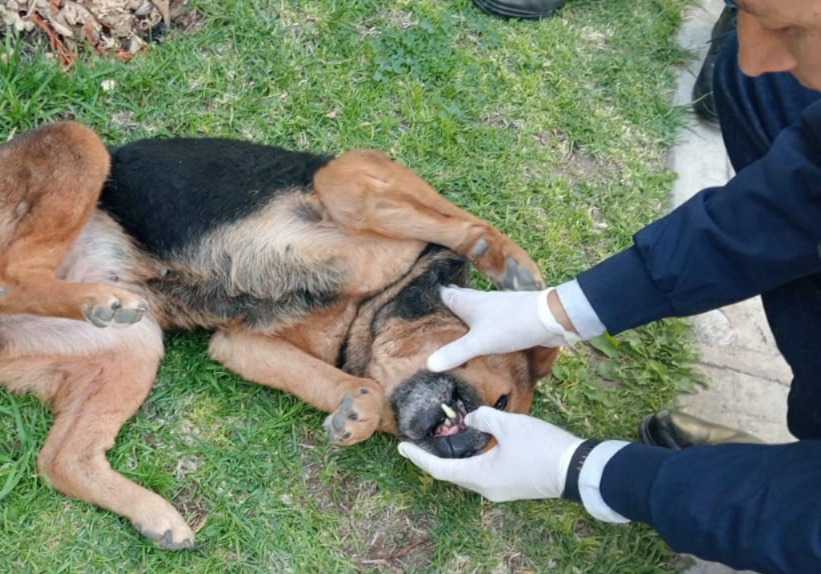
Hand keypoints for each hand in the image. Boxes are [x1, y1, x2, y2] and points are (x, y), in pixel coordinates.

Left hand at [398, 406, 584, 501]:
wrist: (575, 468)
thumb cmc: (541, 447)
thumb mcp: (509, 424)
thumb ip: (484, 418)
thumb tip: (472, 419)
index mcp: (480, 476)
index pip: (439, 469)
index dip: (419, 458)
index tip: (401, 447)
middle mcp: (486, 488)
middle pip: (451, 473)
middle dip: (434, 457)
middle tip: (419, 440)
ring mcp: (500, 490)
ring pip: (467, 474)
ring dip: (453, 458)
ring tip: (442, 439)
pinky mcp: (511, 485)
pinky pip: (482, 473)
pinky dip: (470, 460)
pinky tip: (471, 445)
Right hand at [426, 285, 580, 371]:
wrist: (549, 318)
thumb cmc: (511, 325)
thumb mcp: (479, 342)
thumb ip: (455, 353)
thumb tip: (429, 364)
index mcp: (467, 301)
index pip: (443, 294)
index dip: (430, 297)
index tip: (413, 302)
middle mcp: (478, 299)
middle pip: (457, 299)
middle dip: (445, 306)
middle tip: (430, 317)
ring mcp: (494, 307)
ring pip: (472, 308)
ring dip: (462, 315)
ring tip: (450, 326)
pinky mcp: (507, 316)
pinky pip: (485, 318)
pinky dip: (477, 324)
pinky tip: (477, 334)